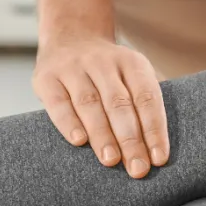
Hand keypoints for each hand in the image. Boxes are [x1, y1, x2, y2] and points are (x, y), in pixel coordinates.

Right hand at [33, 37, 168, 177]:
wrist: (70, 36)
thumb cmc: (109, 72)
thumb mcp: (131, 75)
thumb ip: (143, 104)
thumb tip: (156, 151)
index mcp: (131, 63)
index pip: (147, 98)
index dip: (155, 129)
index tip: (159, 158)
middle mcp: (103, 62)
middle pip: (120, 104)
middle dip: (130, 139)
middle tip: (137, 168)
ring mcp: (73, 68)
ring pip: (90, 103)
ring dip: (102, 134)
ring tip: (111, 160)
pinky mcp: (47, 78)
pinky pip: (59, 103)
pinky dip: (69, 123)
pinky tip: (79, 142)